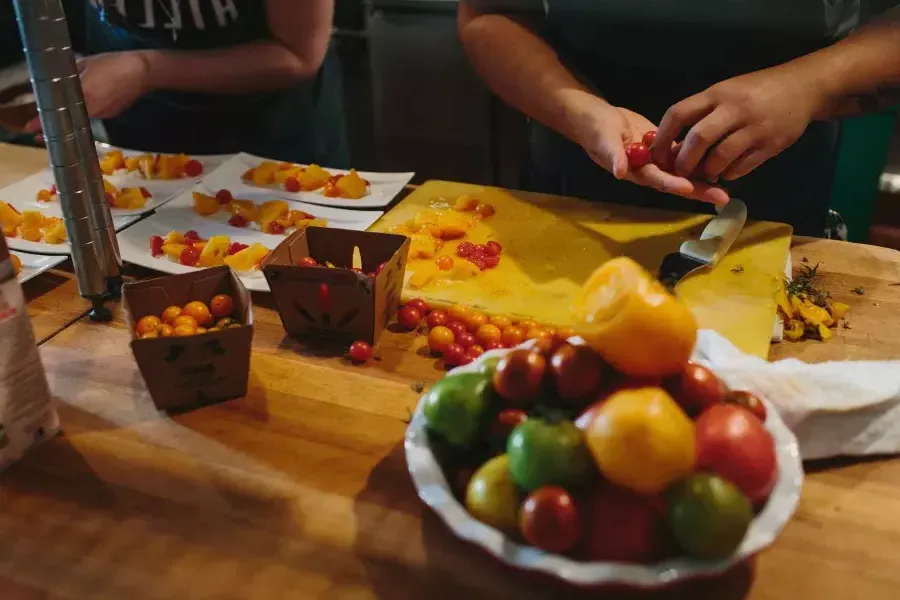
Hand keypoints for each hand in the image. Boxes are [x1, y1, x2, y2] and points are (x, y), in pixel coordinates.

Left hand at [25, 51, 151, 133]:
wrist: (143, 72)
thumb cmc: (113, 63)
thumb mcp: (85, 63)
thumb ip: (69, 74)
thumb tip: (56, 79)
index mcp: (84, 96)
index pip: (59, 112)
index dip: (43, 122)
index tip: (30, 129)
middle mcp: (93, 109)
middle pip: (70, 121)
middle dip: (57, 124)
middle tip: (40, 129)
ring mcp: (103, 114)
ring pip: (81, 118)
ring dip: (71, 118)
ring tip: (60, 117)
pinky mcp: (111, 114)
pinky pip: (93, 114)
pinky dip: (85, 112)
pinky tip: (84, 106)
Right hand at [577, 101, 728, 204]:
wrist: (597, 118)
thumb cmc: (596, 129)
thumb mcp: (602, 139)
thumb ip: (612, 155)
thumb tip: (619, 172)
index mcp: (635, 170)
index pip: (657, 179)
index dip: (673, 183)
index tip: (690, 188)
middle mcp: (649, 170)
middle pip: (677, 181)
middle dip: (699, 190)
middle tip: (722, 197)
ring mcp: (657, 161)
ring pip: (683, 172)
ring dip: (704, 178)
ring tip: (726, 187)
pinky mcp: (663, 148)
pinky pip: (683, 156)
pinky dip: (699, 159)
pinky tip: (720, 160)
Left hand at [653, 64, 822, 181]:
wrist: (805, 87)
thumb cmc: (756, 91)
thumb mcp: (726, 92)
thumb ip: (702, 115)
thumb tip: (674, 147)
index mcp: (717, 94)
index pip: (679, 113)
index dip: (663, 137)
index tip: (657, 154)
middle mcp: (734, 109)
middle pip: (699, 138)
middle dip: (684, 161)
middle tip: (680, 172)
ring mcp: (754, 128)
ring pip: (720, 157)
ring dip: (707, 171)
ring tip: (706, 173)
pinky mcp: (771, 145)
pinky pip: (741, 167)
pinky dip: (729, 174)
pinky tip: (727, 172)